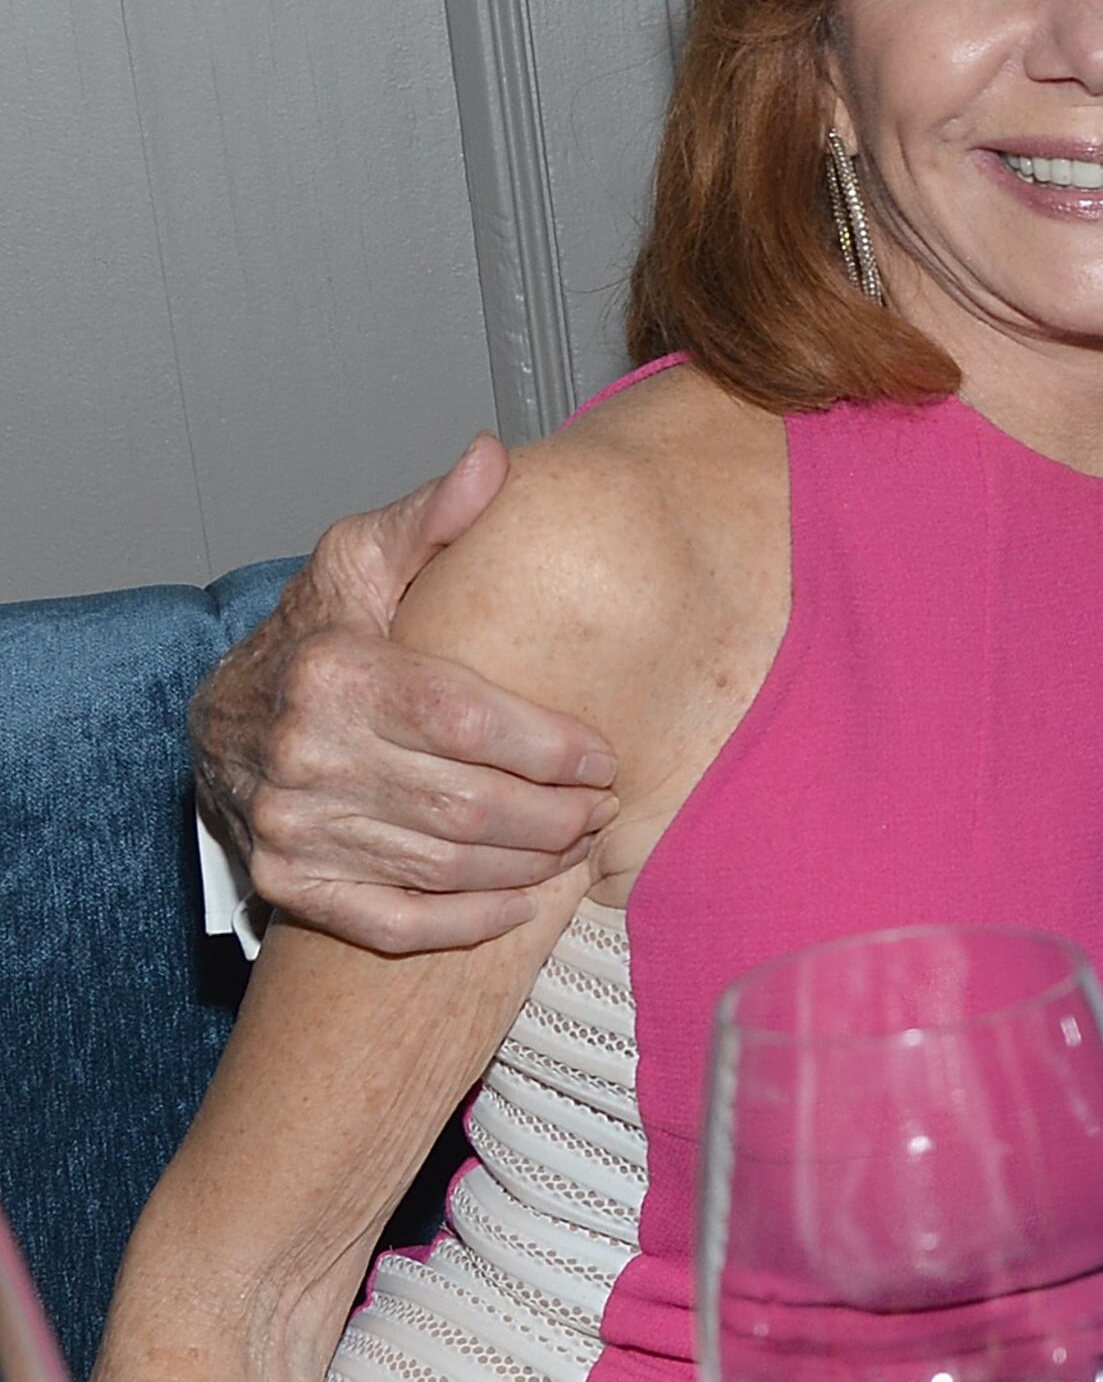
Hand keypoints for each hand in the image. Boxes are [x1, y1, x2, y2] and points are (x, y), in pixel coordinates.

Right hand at [190, 435, 619, 954]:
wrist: (221, 723)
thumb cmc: (314, 637)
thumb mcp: (361, 562)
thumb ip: (434, 520)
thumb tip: (494, 458)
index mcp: (335, 672)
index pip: (469, 722)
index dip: (551, 748)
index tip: (603, 758)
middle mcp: (307, 754)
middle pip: (468, 803)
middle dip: (556, 814)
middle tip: (602, 810)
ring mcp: (294, 827)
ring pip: (444, 863)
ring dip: (528, 864)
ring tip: (574, 844)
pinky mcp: (290, 883)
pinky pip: (393, 921)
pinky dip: (465, 923)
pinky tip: (517, 905)